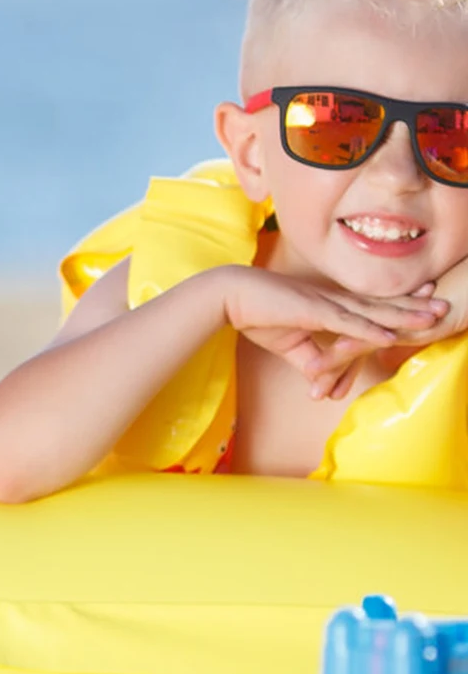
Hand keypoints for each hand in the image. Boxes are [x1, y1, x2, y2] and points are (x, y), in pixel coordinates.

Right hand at [219, 266, 446, 399]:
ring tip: (432, 318)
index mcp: (328, 303)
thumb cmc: (255, 314)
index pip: (371, 304)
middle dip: (414, 305)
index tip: (424, 300)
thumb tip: (321, 377)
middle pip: (381, 303)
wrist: (230, 296)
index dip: (398, 303)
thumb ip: (310, 358)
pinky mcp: (312, 310)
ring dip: (403, 315)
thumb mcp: (289, 343)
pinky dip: (369, 329)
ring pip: (372, 310)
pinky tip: (389, 334)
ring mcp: (324, 303)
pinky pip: (346, 323)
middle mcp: (333, 300)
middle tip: (444, 306)